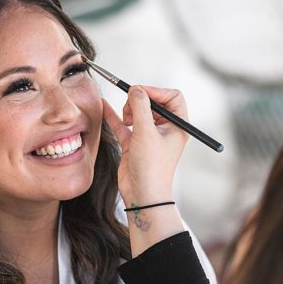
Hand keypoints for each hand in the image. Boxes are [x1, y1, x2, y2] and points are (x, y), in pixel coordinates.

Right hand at [102, 86, 188, 206]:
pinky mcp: (134, 142)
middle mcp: (165, 129)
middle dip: (140, 100)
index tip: (141, 93)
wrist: (142, 194)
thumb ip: (141, 107)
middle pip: (153, 102)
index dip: (157, 91)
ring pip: (138, 111)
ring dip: (129, 110)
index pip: (172, 97)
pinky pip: (123, 124)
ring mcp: (149, 135)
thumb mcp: (147, 133)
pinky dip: (115, 116)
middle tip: (131, 107)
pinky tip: (104, 105)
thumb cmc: (152, 168)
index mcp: (178, 125)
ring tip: (126, 119)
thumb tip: (136, 89)